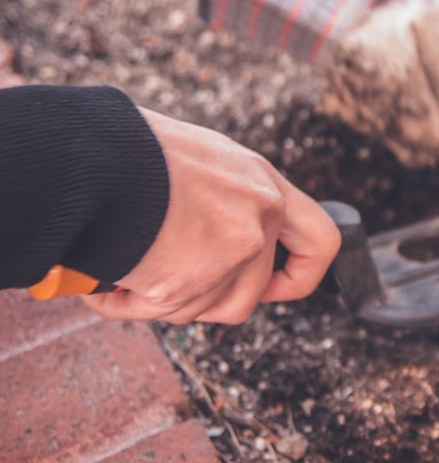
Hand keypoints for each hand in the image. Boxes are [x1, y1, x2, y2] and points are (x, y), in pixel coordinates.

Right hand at [82, 109, 340, 323]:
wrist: (93, 155)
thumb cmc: (134, 149)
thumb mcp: (202, 160)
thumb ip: (227, 199)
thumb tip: (218, 237)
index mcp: (265, 185)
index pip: (321, 241)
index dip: (300, 275)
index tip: (274, 288)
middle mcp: (259, 219)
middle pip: (251, 294)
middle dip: (211, 300)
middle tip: (176, 286)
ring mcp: (229, 254)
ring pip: (204, 309)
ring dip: (165, 301)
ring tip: (127, 271)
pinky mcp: (188, 284)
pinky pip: (160, 312)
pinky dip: (126, 304)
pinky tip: (105, 283)